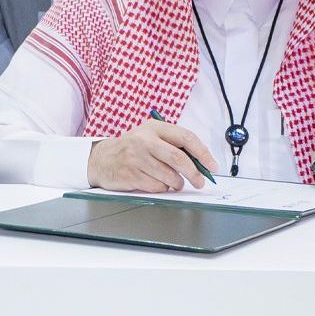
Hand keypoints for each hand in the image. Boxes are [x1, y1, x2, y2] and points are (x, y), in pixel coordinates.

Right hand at [87, 120, 217, 191]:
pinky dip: (162, 188)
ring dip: (176, 183)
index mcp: (154, 127)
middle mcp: (144, 140)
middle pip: (178, 158)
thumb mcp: (151, 138)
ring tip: (171, 181)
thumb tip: (202, 164)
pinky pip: (157, 186)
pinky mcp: (130, 174)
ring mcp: (136, 157)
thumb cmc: (133, 149)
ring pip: (169, 176)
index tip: (212, 166)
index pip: (185, 137)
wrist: (102, 159)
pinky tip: (154, 181)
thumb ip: (173, 146)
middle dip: (194, 173)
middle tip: (200, 182)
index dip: (202, 153)